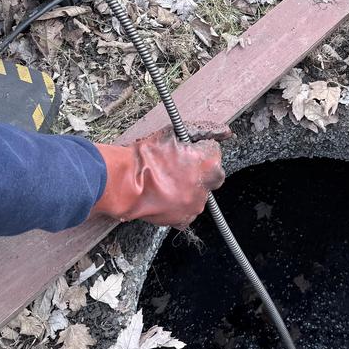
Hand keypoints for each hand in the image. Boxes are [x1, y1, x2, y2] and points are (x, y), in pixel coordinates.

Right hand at [91, 124, 229, 228]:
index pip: (215, 152)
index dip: (200, 148)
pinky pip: (188, 210)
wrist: (124, 182)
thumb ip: (204, 130)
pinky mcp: (182, 218)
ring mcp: (194, 204)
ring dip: (189, 187)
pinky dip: (180, 203)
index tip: (189, 149)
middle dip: (199, 169)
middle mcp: (205, 187)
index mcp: (208, 164)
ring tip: (168, 180)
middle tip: (180, 165)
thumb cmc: (146, 157)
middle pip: (210, 175)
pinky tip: (166, 194)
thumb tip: (225, 132)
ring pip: (199, 193)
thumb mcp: (174, 133)